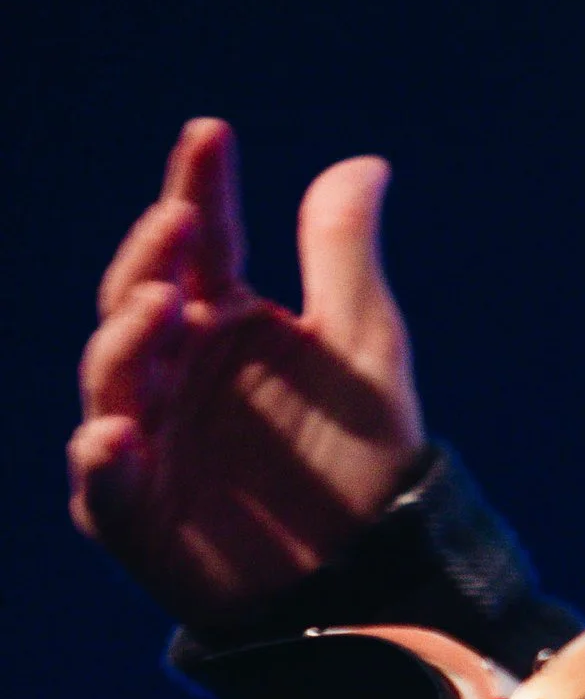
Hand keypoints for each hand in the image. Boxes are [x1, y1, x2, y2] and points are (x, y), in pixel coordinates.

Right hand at [71, 116, 426, 632]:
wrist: (369, 566)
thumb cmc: (363, 452)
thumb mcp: (365, 347)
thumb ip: (345, 258)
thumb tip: (365, 162)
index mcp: (224, 317)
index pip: (201, 239)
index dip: (198, 185)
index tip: (210, 132)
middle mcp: (173, 367)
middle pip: (138, 297)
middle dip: (151, 257)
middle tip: (179, 219)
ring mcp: (146, 436)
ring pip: (112, 376)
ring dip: (128, 337)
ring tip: (164, 302)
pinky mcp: (134, 512)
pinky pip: (102, 483)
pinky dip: (102, 457)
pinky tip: (118, 433)